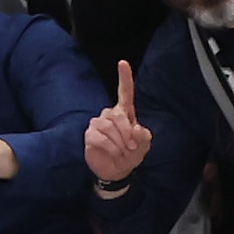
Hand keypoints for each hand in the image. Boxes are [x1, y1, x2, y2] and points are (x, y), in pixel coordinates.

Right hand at [82, 60, 150, 186]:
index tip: (123, 63)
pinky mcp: (90, 135)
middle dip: (128, 133)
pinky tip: (114, 153)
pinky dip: (111, 148)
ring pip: (109, 127)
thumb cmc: (131, 154)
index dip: (124, 77)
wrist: (117, 170)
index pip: (125, 92)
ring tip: (123, 152)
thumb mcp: (144, 146)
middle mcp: (110, 114)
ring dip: (120, 143)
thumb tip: (135, 129)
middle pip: (118, 115)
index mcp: (124, 112)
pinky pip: (100, 137)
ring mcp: (98, 124)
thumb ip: (144, 136)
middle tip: (133, 147)